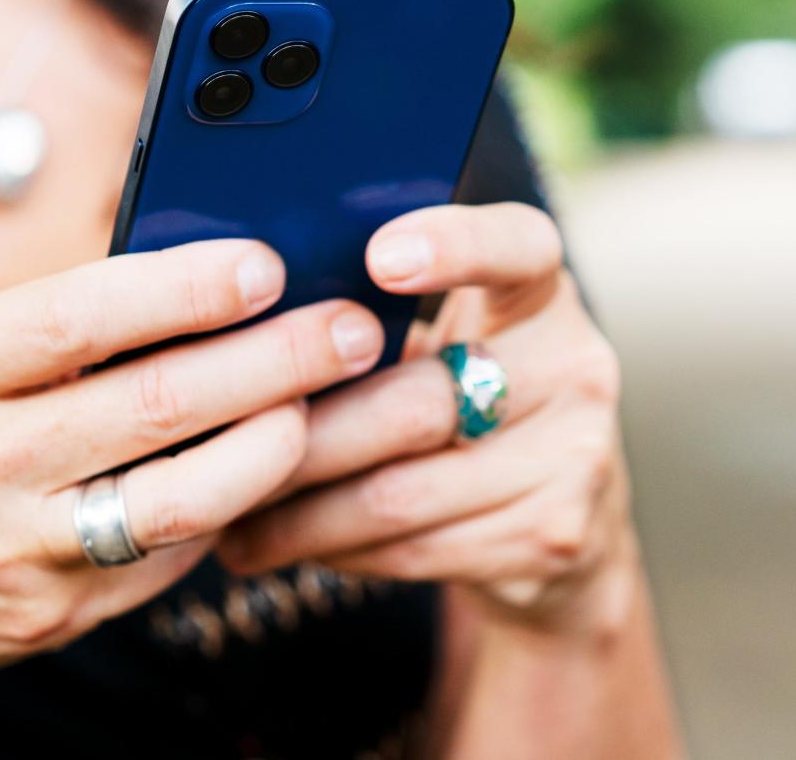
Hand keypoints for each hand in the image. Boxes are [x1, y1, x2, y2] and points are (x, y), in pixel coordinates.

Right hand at [0, 239, 383, 746]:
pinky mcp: (60, 615)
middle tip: (348, 328)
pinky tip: (268, 464)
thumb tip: (196, 283)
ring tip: (326, 401)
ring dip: (275, 443)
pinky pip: (173, 553)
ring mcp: (18, 553)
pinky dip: (231, 503)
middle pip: (155, 406)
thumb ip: (49, 328)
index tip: (266, 264)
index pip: (76, 317)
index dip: (184, 288)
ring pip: (183, 498)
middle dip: (273, 360)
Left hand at [218, 203, 635, 638]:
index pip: (518, 247)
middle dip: (306, 428)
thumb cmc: (458, 396)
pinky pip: (413, 547)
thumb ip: (374, 315)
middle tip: (221, 438)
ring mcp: (574, 455)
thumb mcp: (442, 336)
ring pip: (401, 491)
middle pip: (421, 399)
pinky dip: (331, 549)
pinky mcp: (551, 535)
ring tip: (223, 504)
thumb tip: (240, 314)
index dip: (455, 246)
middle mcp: (573, 364)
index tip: (378, 258)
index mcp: (539, 292)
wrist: (559, 516)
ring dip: (296, 508)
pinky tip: (277, 542)